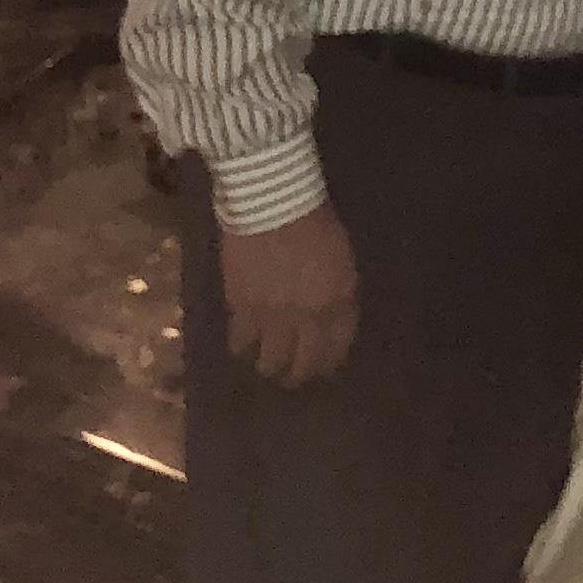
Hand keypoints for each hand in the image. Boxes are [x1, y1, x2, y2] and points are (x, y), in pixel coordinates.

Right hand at [221, 204, 360, 385]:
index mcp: (338, 301)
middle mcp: (308, 317)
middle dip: (301, 373)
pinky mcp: (240, 308)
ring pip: (270, 359)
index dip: (331, 360)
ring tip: (266, 368)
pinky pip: (240, 340)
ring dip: (269, 367)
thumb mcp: (342, 257)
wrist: (272, 204)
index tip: (325, 367)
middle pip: (305, 360)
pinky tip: (241, 347)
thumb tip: (332, 311)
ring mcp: (273, 316)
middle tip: (294, 377)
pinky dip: (241, 346)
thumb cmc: (314, 220)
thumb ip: (339, 290)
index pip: (338, 344)